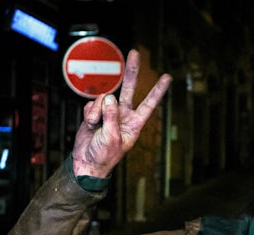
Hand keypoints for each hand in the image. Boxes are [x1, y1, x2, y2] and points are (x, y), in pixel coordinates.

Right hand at [72, 49, 172, 177]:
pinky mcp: (95, 112)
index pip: (149, 104)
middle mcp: (123, 115)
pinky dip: (88, 114)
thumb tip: (109, 97)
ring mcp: (109, 112)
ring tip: (97, 127)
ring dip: (97, 112)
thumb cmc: (104, 155)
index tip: (166, 77)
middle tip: (134, 53)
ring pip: (104, 98)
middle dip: (131, 71)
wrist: (86, 162)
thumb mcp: (112, 137)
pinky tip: (90, 125)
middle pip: (129, 89)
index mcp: (134, 124)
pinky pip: (91, 105)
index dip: (158, 90)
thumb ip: (111, 116)